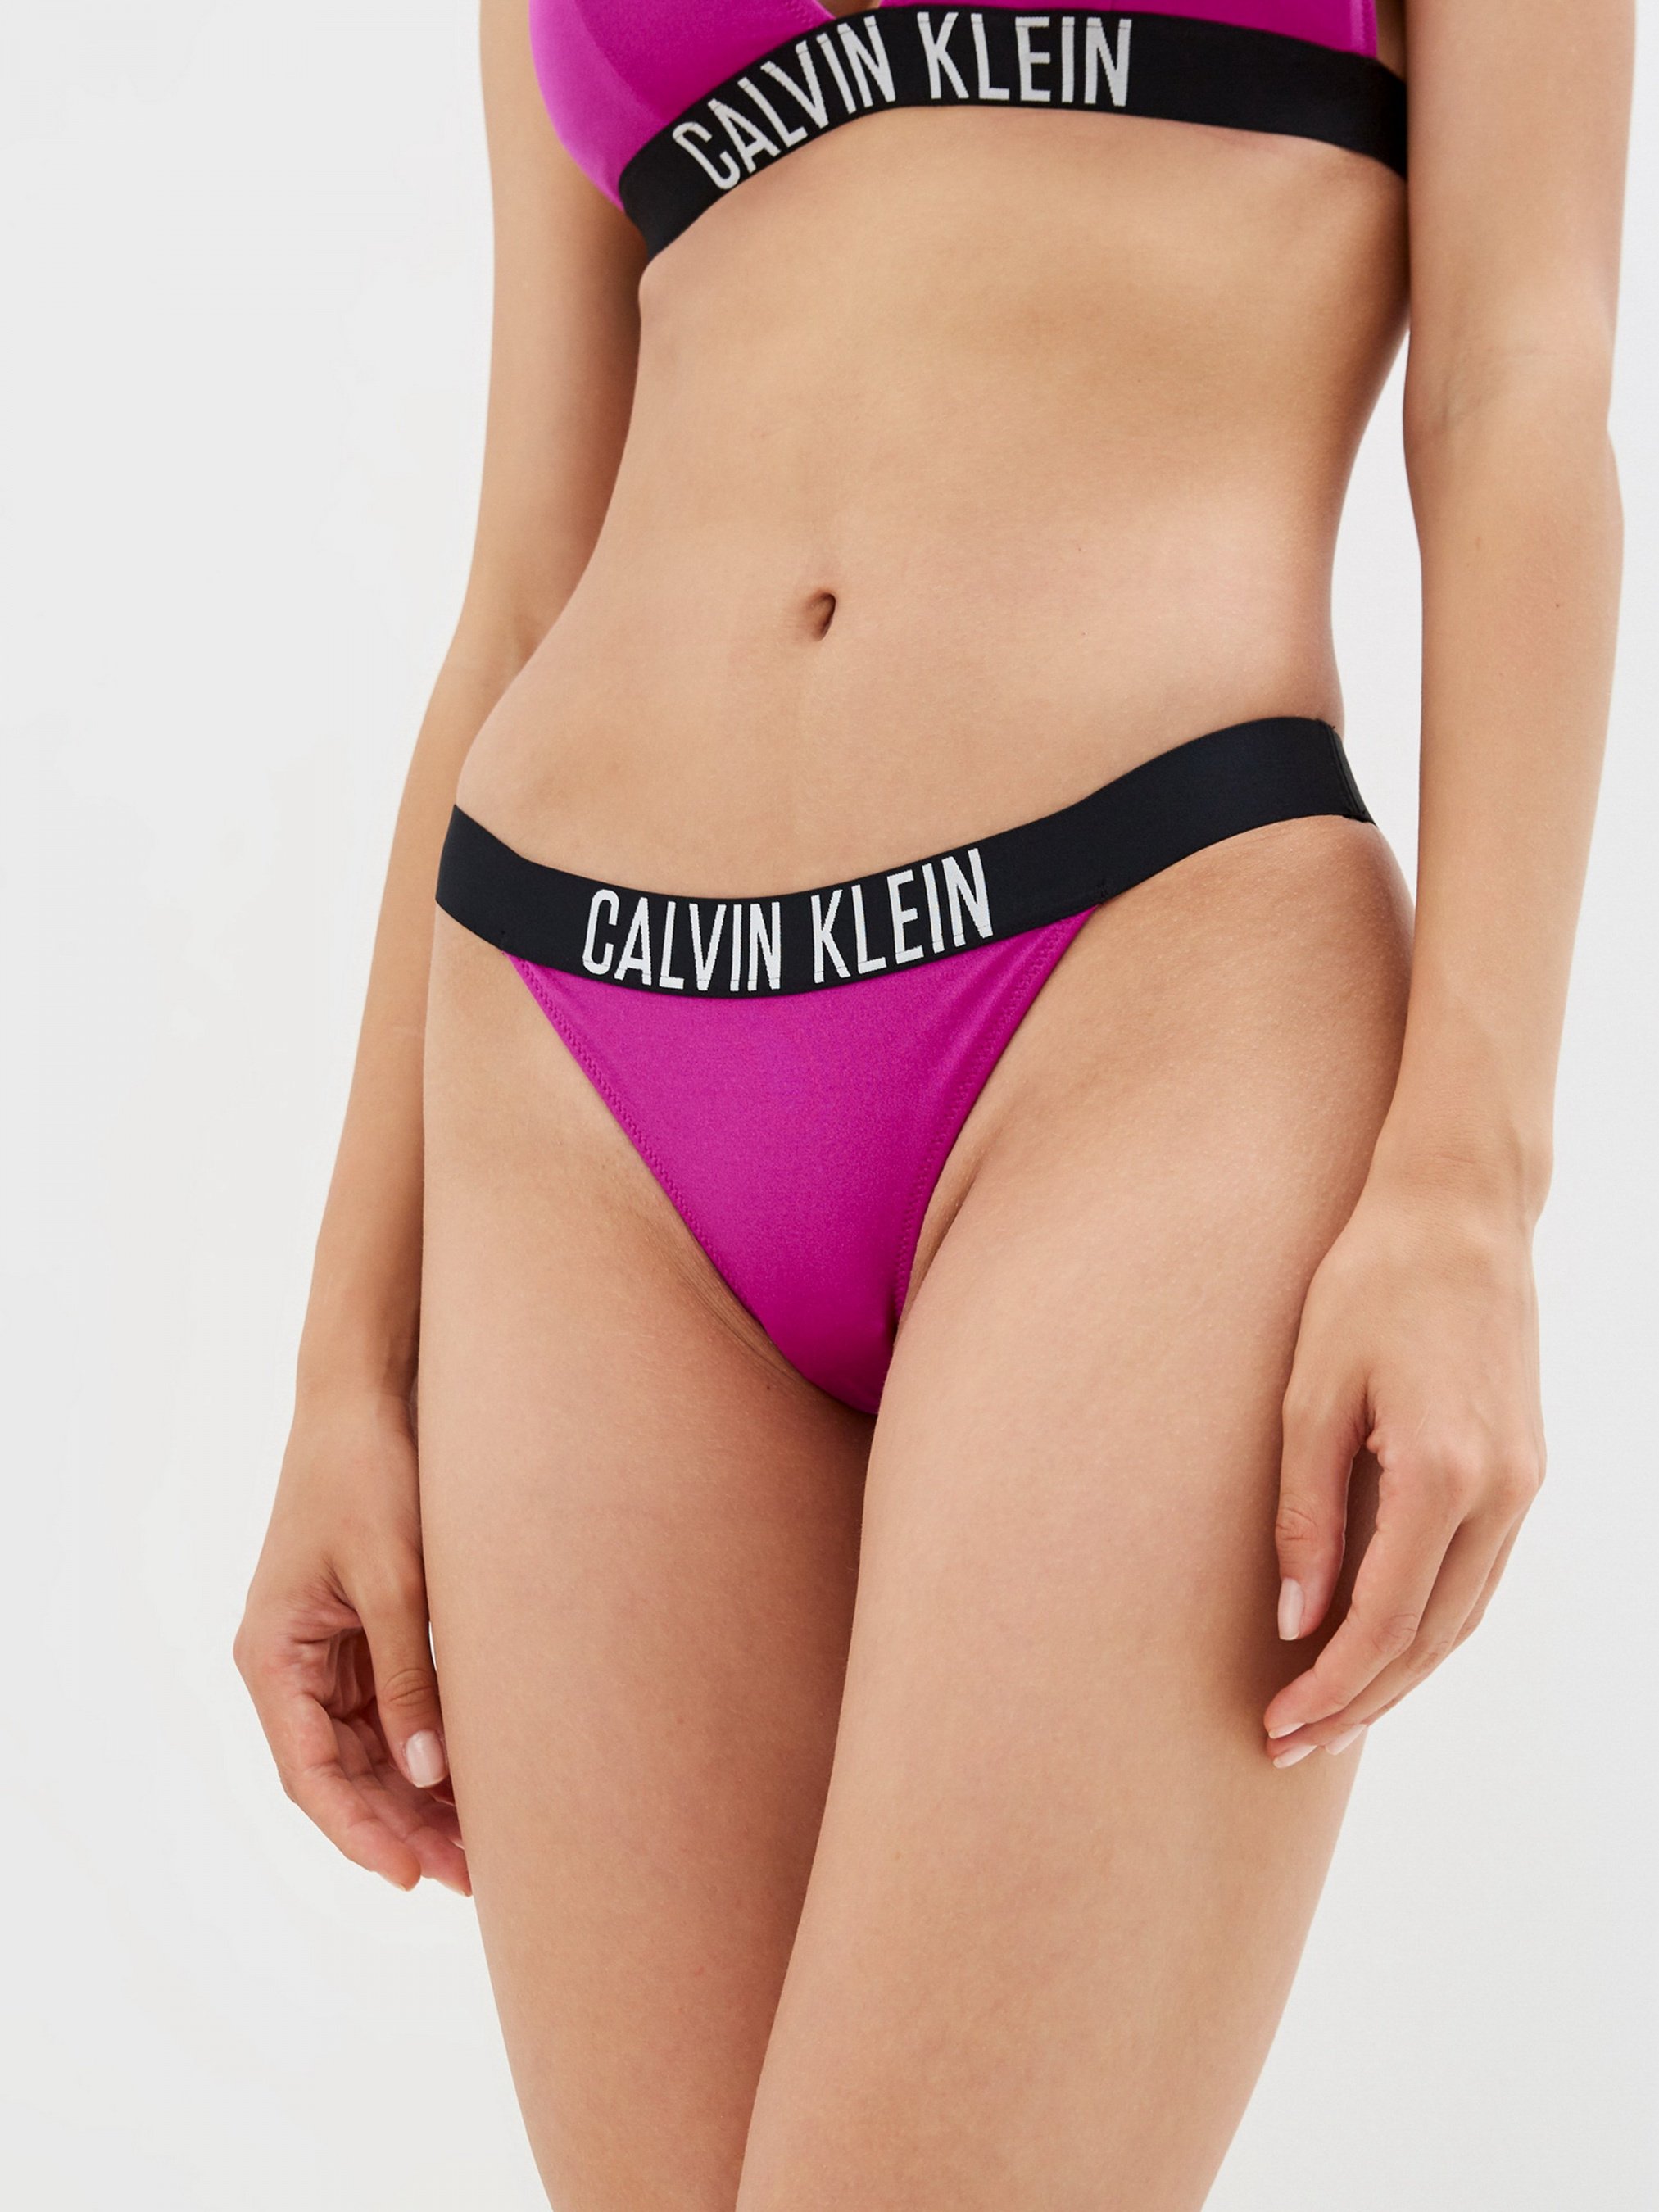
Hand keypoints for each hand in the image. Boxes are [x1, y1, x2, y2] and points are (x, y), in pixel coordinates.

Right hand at [235, 1388, 468, 1892]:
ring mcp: (322, 1650)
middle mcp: (288, 1662)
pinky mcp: (357, 1631)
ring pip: (364, 1749)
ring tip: (478, 1844)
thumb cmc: (369, 1474)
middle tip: (470, 1873)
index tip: (411, 1876)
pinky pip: (383, 1711)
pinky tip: (469, 1778)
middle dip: (400, 1826)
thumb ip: (408, 1678)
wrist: (367, 1398)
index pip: (310, 1774)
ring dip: (414, 1795)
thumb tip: (429, 1775)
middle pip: (339, 1772)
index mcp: (272, 1655)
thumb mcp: (394, 1578)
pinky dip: (421, 1746)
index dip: (360, 1832)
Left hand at [1263, 1162, 1545, 1764]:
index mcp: (1441, 1474)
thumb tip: (1295, 1619)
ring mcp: (1523, 1485)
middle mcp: (1500, 1493)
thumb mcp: (1312, 1394)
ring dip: (1398, 1675)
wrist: (1459, 1214)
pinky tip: (1384, 1645)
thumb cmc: (1371, 1284)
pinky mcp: (1524, 1470)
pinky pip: (1478, 1577)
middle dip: (1360, 1703)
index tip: (1277, 1724)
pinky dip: (1430, 1625)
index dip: (1329, 1687)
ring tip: (1330, 1715)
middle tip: (1289, 1745)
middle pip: (1429, 1639)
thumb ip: (1305, 1513)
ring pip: (1462, 1618)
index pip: (1383, 1621)